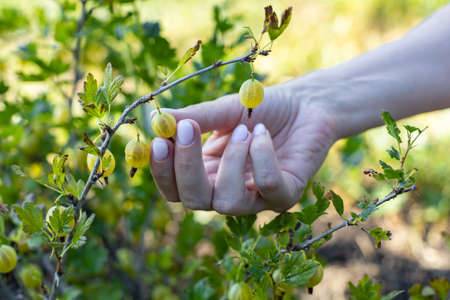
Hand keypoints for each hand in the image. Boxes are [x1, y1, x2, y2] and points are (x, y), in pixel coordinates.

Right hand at [149, 80, 337, 214]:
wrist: (306, 104)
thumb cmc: (261, 109)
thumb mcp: (224, 110)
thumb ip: (195, 117)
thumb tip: (157, 119)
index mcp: (207, 173)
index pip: (175, 187)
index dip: (163, 171)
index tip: (158, 140)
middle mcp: (227, 191)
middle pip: (194, 201)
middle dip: (187, 167)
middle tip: (188, 129)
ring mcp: (256, 198)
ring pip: (227, 202)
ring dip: (232, 161)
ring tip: (244, 129)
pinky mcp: (286, 196)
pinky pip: (267, 186)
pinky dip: (262, 157)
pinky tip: (264, 133)